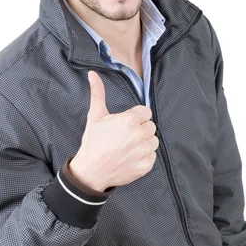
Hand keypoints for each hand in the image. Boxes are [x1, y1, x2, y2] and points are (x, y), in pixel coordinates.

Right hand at [68, 71, 158, 191]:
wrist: (91, 171)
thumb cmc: (93, 142)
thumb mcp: (95, 116)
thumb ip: (98, 93)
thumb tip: (93, 74)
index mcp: (129, 121)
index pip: (146, 112)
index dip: (136, 117)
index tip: (125, 124)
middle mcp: (139, 136)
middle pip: (151, 126)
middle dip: (140, 129)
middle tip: (125, 136)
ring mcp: (143, 152)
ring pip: (154, 141)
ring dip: (144, 142)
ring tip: (129, 146)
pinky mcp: (146, 166)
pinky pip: (153, 156)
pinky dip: (144, 157)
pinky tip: (131, 157)